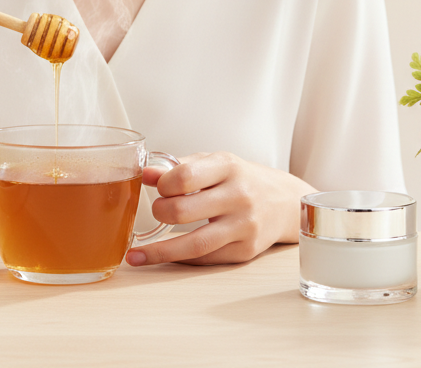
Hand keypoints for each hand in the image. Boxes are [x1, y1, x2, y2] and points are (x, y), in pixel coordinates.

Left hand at [125, 151, 311, 265]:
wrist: (282, 201)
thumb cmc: (240, 178)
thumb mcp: (212, 163)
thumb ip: (178, 167)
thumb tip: (145, 174)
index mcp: (227, 167)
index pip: (185, 176)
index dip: (163, 184)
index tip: (157, 187)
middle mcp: (238, 196)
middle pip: (185, 211)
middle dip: (160, 213)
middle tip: (156, 212)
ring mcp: (244, 226)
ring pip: (195, 244)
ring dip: (160, 251)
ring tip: (137, 254)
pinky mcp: (246, 250)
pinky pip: (206, 258)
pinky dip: (182, 258)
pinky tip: (164, 257)